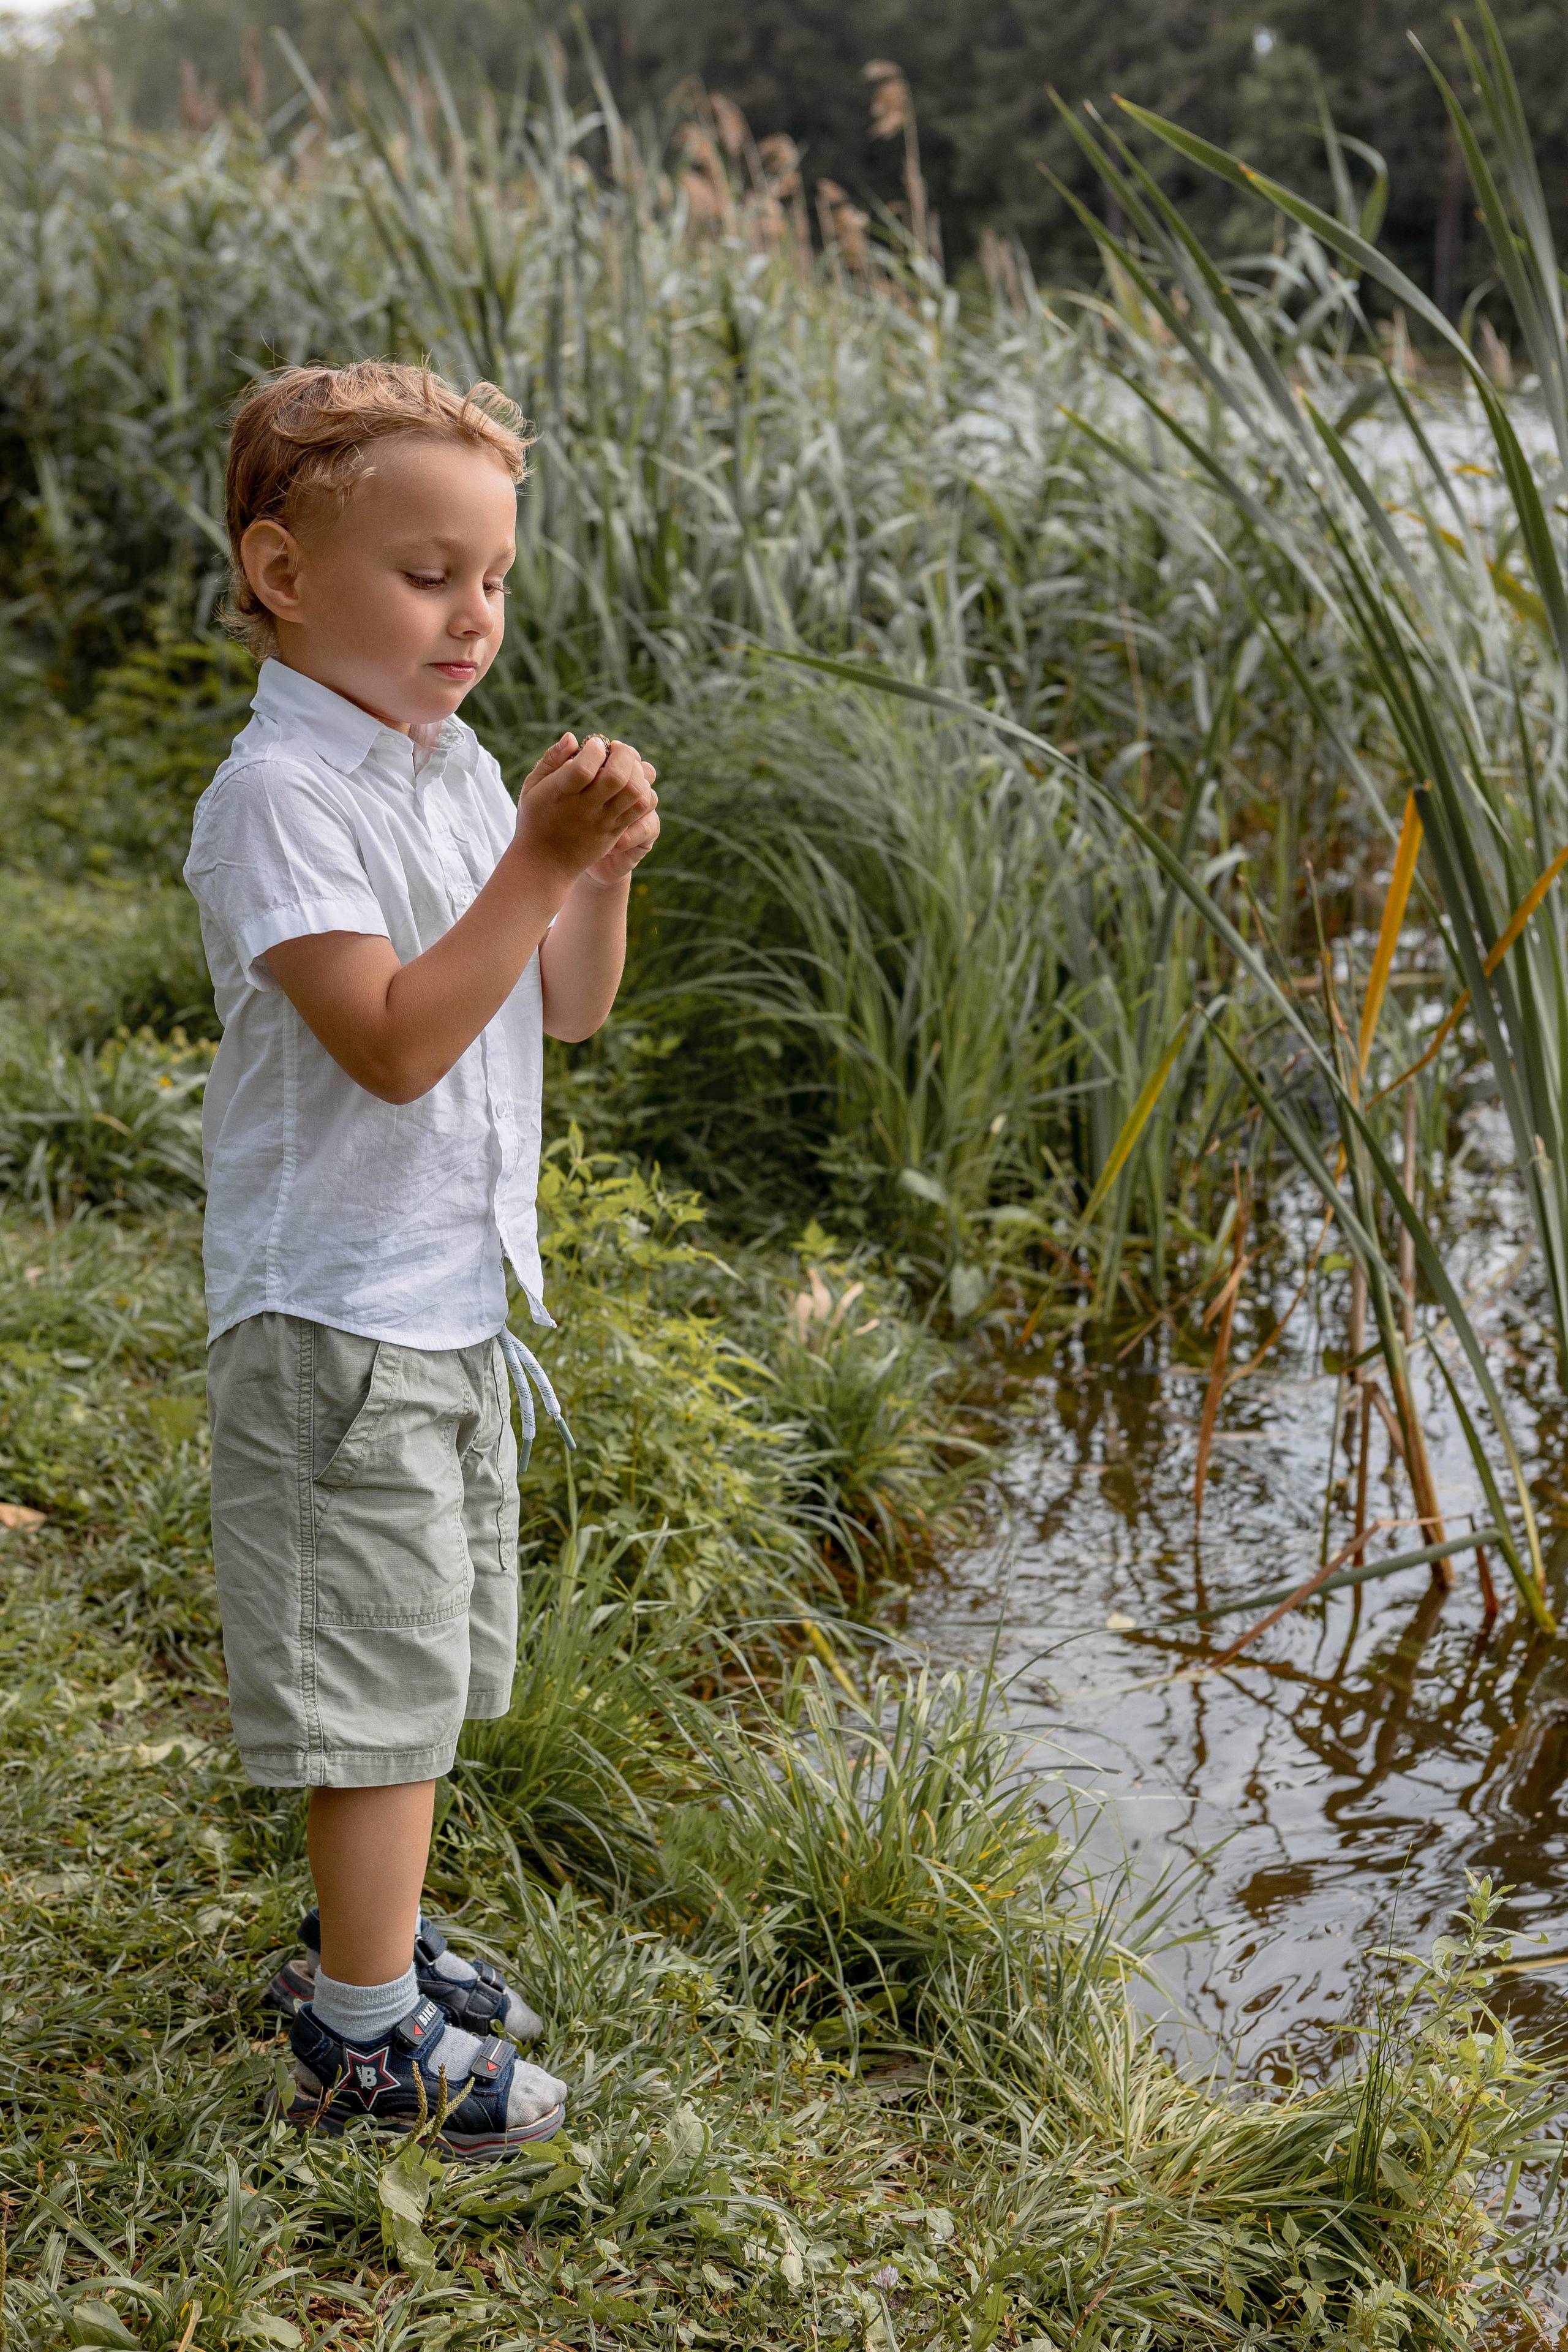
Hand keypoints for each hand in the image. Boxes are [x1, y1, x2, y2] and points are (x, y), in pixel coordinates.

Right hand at [512, 734, 656, 887]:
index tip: (594, 744)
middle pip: (617, 777)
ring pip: (634, 792)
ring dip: (636, 771)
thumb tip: (572, 737)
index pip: (585, 768)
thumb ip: (551, 759)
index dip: (595, 749)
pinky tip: (631, 781)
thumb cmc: (535, 819)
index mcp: (561, 795)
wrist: (545, 864)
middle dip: (623, 754)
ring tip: (627, 764)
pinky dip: (642, 789)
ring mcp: (604, 822)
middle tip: (617, 748)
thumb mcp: (532, 787)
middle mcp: (585, 809)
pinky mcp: (616, 831)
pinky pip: (639, 808)